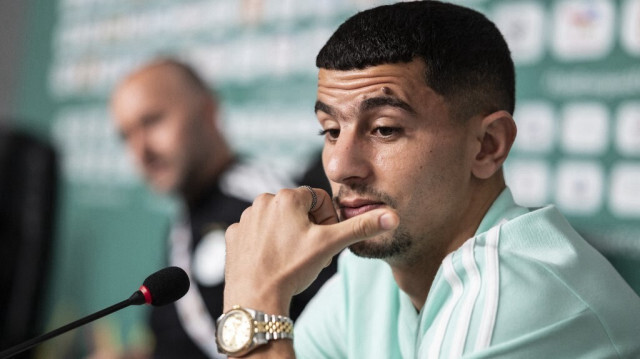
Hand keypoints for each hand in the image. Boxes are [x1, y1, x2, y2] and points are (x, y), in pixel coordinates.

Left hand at [223, 186, 398, 314]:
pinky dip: (265, 243)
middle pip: (297, 209)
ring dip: (286, 233)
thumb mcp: (330, 245)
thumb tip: (392, 216)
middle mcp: (263, 200)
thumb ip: (361, 227)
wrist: (256, 298)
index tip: (323, 241)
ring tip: (289, 258)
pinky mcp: (234, 234)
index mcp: (287, 197)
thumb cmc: (293, 269)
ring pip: (277, 220)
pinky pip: (256, 232)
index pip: (318, 199)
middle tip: (309, 252)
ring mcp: (245, 217)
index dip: (327, 221)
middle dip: (307, 227)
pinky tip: (270, 260)